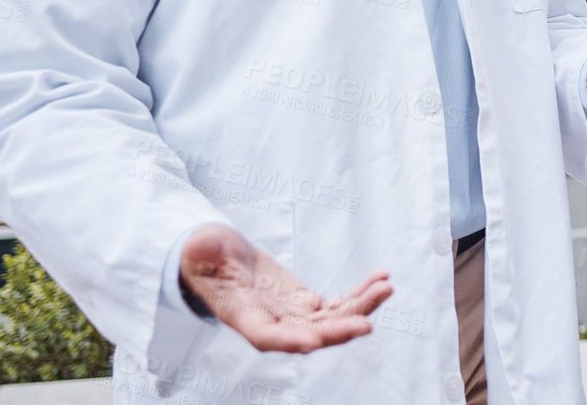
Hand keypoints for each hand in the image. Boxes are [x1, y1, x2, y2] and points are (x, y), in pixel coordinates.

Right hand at [179, 223, 390, 352]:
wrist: (219, 259)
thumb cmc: (205, 255)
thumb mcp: (200, 249)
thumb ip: (203, 250)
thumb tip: (203, 244)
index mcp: (242, 314)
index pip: (265, 335)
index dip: (288, 341)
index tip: (311, 342)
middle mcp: (271, 321)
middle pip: (307, 334)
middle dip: (337, 331)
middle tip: (366, 324)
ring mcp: (291, 314)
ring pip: (330, 320)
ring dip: (359, 308)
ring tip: (385, 288)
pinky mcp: (304, 303)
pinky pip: (337, 305)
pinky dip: (359, 295)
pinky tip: (381, 280)